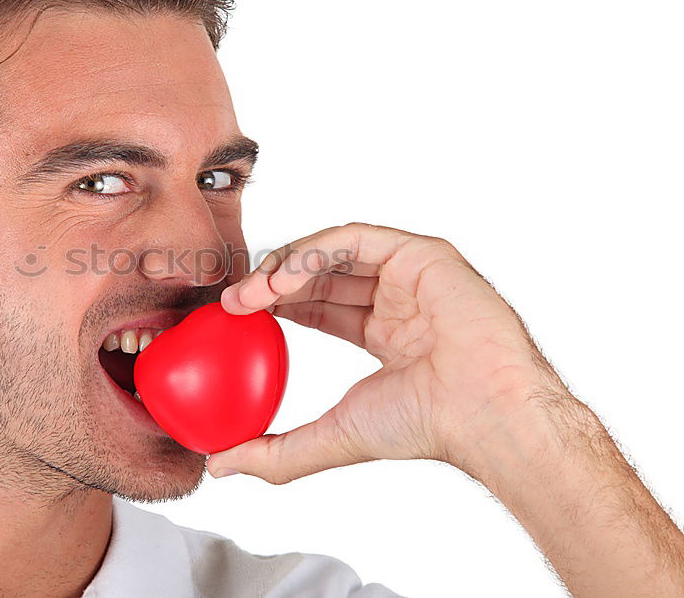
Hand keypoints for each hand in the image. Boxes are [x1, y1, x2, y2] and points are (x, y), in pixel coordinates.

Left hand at [206, 221, 573, 482]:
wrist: (483, 413)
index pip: (319, 305)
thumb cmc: (426, 425)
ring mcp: (412, 274)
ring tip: (248, 295)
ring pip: (332, 250)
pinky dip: (311, 253)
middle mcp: (400, 299)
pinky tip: (281, 280)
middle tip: (230, 303)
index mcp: (388, 333)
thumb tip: (220, 466)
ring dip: (283, 268)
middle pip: (321, 274)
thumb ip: (277, 452)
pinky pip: (354, 239)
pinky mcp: (420, 253)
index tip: (234, 316)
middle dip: (270, 284)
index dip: (274, 304)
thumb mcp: (332, 436)